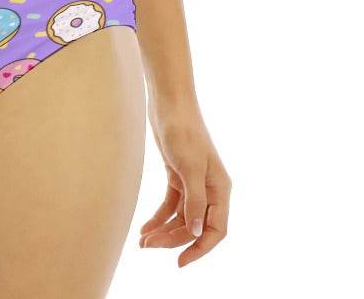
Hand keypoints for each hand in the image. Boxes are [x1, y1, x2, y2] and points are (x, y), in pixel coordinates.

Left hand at [138, 105, 230, 265]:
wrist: (169, 102)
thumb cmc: (183, 130)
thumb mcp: (189, 167)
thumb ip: (195, 201)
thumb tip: (196, 232)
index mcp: (220, 189)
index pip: (216, 229)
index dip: (200, 248)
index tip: (180, 262)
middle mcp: (209, 189)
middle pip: (194, 226)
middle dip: (173, 239)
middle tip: (148, 247)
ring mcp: (193, 183)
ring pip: (181, 218)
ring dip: (164, 231)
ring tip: (143, 241)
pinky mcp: (177, 176)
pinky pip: (171, 205)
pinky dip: (159, 217)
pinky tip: (145, 227)